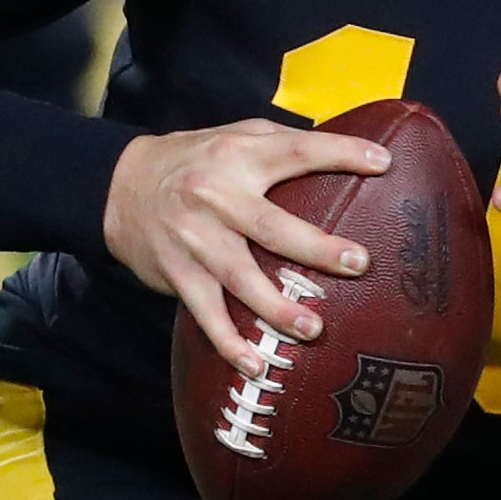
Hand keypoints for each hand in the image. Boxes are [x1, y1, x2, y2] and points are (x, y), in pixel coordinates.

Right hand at [103, 119, 389, 376]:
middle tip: (358, 263)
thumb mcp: (234, 135)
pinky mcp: (178, 273)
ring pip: (239, 277)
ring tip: (313, 329)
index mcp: (240, 155)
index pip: (297, 150)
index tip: (382, 163)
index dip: (340, 153)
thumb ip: (281, 141)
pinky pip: (205, 312)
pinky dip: (228, 341)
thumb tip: (346, 146)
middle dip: (315, 247)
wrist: (118, 186)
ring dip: (275, 307)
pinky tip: (255, 364)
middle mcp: (217, 196)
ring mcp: (195, 238)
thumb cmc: (194, 159)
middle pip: (271, 225)